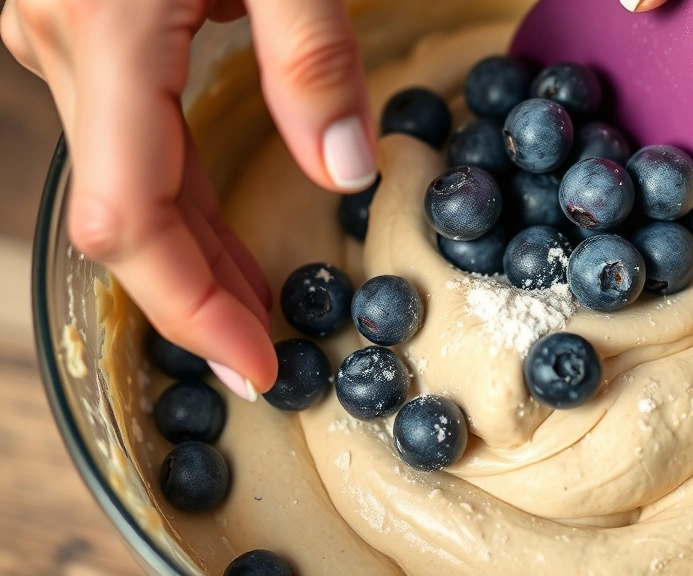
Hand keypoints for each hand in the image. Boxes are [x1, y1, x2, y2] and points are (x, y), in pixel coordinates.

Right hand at [1, 0, 377, 399]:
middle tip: (265, 358)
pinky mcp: (81, 32)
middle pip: (124, 216)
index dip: (190, 310)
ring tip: (256, 310)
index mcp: (106, 29)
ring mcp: (59, 38)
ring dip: (190, 257)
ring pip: (122, 186)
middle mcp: (62, 45)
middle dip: (197, 300)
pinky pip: (125, 146)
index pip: (131, 216)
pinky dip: (176, 204)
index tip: (256, 367)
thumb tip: (344, 172)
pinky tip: (218, 237)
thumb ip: (312, 57)